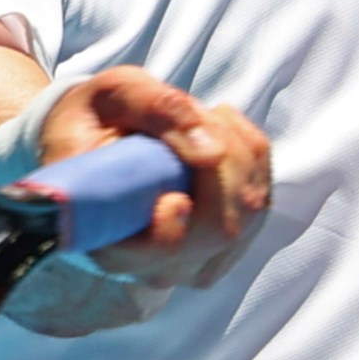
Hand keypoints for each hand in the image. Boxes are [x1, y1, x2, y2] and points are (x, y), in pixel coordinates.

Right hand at [39, 67, 271, 287]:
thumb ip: (157, 111)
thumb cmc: (98, 118)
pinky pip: (261, 201)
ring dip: (239, 152)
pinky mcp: (225, 247)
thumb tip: (212, 152)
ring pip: (248, 213)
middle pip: (219, 229)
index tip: (174, 195)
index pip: (156, 253)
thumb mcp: (114, 94)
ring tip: (203, 119)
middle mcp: (153, 265)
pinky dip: (251, 157)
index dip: (173, 229)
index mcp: (108, 238)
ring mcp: (193, 262)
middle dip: (226, 159)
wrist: (97, 139)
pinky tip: (221, 134)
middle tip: (198, 114)